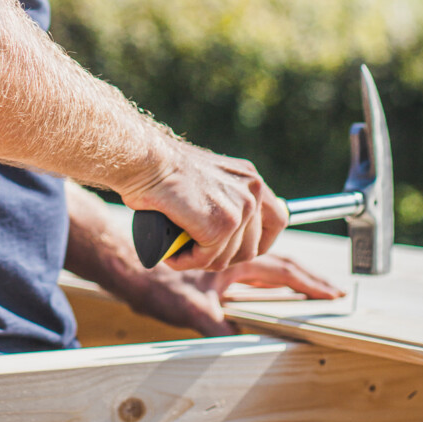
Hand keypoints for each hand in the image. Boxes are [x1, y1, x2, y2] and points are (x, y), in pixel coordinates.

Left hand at [116, 252, 344, 337]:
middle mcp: (230, 255)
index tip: (333, 293)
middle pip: (278, 264)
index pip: (281, 270)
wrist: (121, 261)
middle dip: (305, 279)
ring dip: (285, 275)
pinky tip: (264, 288)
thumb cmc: (151, 283)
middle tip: (331, 291)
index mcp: (234, 263)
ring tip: (307, 289)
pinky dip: (261, 276)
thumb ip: (215, 324)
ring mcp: (219, 259)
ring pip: (262, 263)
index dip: (309, 283)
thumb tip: (239, 340)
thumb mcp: (186, 308)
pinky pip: (245, 264)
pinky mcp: (207, 264)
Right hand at [121, 143, 287, 272]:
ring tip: (177, 249)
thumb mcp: (207, 182)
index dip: (260, 243)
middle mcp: (253, 190)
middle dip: (223, 257)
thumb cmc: (162, 170)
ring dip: (201, 260)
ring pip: (228, 257)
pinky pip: (206, 259)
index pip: (277, 220)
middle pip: (253, 247)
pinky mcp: (221, 225)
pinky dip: (186, 261)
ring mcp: (240, 208)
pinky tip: (171, 252)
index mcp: (251, 179)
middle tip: (195, 254)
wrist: (145, 159)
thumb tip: (231, 233)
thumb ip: (224, 200)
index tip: (236, 251)